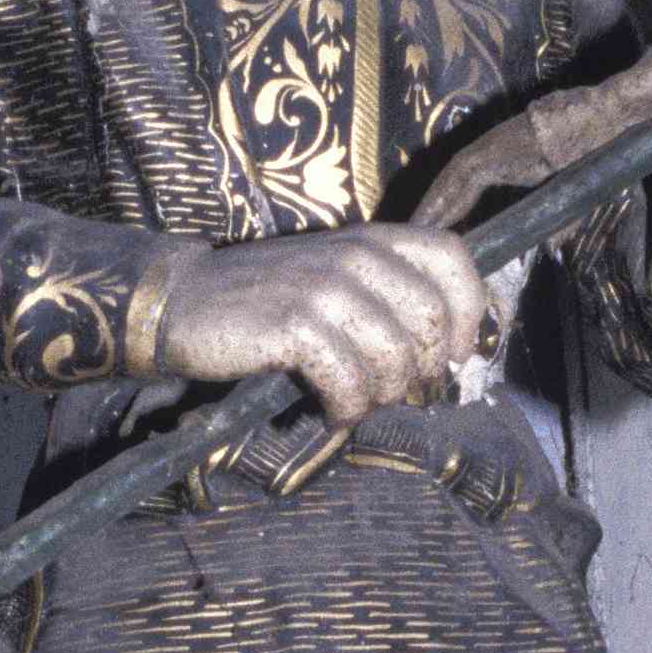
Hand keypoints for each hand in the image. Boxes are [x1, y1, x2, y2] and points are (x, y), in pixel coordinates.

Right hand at [151, 225, 491, 424]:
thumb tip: (447, 349)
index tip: (452, 351)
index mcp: (371, 240)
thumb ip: (387, 294)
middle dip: (421, 370)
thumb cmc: (268, 298)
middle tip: (391, 390)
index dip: (467, 309)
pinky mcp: (293, 325)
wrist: (184, 300)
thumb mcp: (334, 276)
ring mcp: (323, 288)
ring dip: (381, 396)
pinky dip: (346, 408)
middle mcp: (354, 257)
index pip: (451, 258)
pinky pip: (349, 381)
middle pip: (430, 320)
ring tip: (355, 402)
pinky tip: (330, 412)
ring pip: (394, 358)